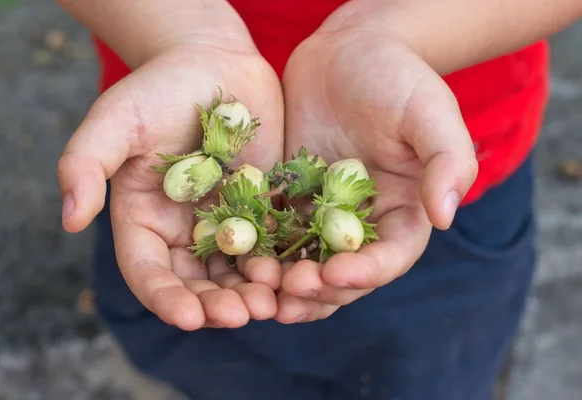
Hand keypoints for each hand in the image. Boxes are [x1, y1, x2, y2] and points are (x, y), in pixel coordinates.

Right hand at [58, 42, 283, 329]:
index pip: (150, 272)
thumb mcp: (115, 120)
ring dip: (254, 292)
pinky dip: (284, 263)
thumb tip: (70, 219)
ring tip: (274, 301)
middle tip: (243, 315)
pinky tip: (299, 273)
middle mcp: (184, 230)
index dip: (168, 298)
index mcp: (144, 220)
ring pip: (238, 271)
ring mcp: (226, 221)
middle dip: (218, 304)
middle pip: (198, 282)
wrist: (213, 61)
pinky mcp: (262, 207)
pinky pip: (273, 243)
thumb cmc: (158, 88)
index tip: (191, 318)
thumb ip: (85, 164)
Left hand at [274, 29, 477, 322]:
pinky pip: (273, 230)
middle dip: (318, 288)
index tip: (334, 275)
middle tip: (289, 289)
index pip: (390, 258)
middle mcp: (362, 222)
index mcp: (403, 213)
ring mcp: (322, 213)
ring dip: (284, 281)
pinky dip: (258, 248)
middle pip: (343, 273)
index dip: (365, 273)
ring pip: (304, 261)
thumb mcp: (430, 112)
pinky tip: (238, 257)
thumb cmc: (397, 77)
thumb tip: (445, 217)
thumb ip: (447, 162)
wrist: (347, 51)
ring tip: (260, 285)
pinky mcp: (290, 197)